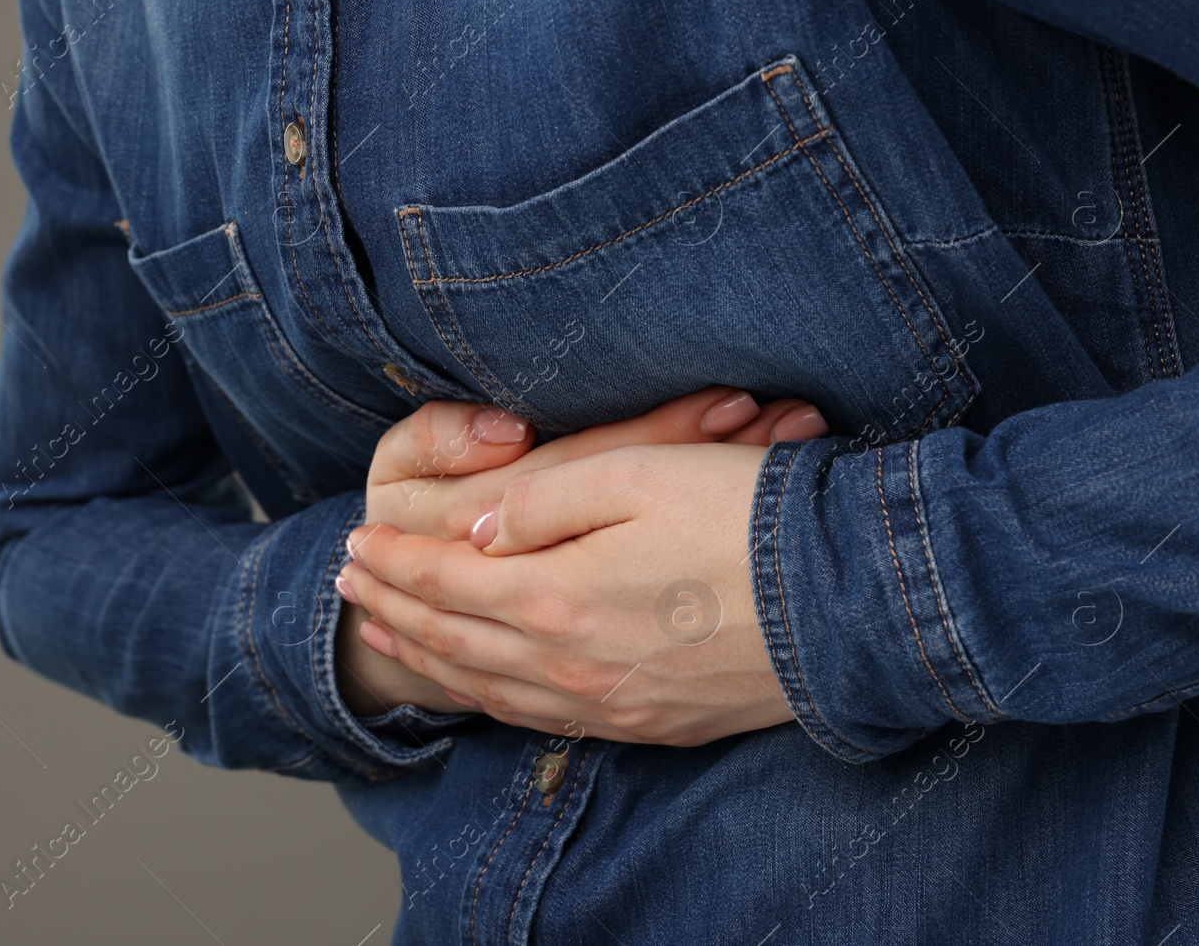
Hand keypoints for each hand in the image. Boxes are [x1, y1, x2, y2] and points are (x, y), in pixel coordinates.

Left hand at [335, 391, 827, 717]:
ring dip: (428, 658)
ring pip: (488, 687)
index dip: (393, 560)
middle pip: (452, 638)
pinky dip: (489, 700)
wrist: (851, 607)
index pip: (445, 580)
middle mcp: (568, 663)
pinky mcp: (649, 723)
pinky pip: (541, 719)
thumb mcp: (635, 475)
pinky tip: (480, 686)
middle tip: (347, 582)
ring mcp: (608, 702)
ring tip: (387, 633)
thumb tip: (476, 530)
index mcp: (554, 595)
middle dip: (392, 606)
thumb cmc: (746, 521)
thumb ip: (542, 502)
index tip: (353, 540)